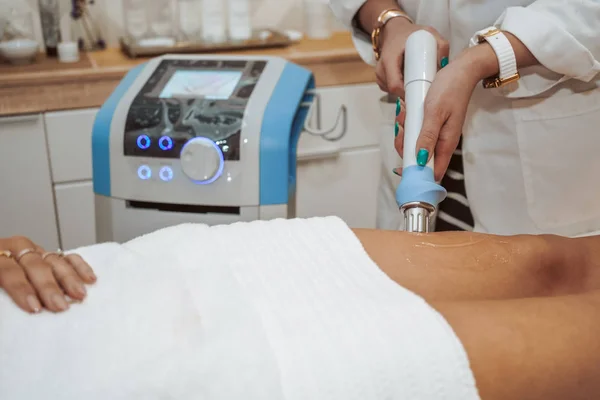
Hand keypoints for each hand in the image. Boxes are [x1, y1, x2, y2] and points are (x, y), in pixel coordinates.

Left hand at [0, 236, 95, 312]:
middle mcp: (12, 249)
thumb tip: (7, 314)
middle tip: (59, 305)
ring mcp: (31, 251)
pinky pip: (66, 257)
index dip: (21, 288)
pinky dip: (78, 267)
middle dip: (49, 286)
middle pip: (35, 264)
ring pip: (53, 259)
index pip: (8, 269)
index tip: (34, 307)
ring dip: (68, 278)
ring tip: (78, 295)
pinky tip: (89, 279)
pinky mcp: (45, 255)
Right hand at [376, 19, 448, 98]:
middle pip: (393, 91)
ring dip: (404, 91)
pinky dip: (399, 89)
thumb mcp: (429, 33)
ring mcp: (379, 74)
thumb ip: (441, 45)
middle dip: (409, 94)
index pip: (394, 85)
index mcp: (390, 58)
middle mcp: (381, 68)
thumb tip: (444, 63)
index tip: (421, 93)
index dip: (407, 93)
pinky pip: (389, 90)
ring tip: (418, 83)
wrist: (394, 31)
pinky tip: (408, 82)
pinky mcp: (380, 78)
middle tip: (424, 90)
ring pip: (391, 92)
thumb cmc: (411, 33)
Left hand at [394, 49, 484, 179]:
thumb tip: (421, 160)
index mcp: (446, 143)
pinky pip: (416, 130)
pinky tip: (407, 110)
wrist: (461, 69)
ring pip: (415, 143)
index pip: (432, 172)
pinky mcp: (432, 124)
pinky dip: (408, 123)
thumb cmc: (450, 89)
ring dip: (405, 132)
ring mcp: (437, 132)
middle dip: (404, 147)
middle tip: (401, 129)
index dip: (416, 174)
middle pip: (419, 158)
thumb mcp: (435, 113)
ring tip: (404, 113)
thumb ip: (428, 137)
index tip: (400, 169)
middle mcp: (442, 141)